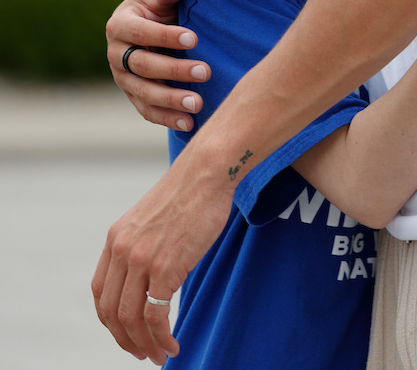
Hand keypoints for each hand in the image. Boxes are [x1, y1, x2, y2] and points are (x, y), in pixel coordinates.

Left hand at [92, 146, 233, 363]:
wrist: (208, 171)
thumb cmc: (191, 190)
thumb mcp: (153, 217)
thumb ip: (144, 243)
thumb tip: (153, 271)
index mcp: (116, 238)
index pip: (101, 293)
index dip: (110, 320)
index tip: (127, 333)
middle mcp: (122, 251)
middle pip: (111, 312)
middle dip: (125, 341)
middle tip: (143, 354)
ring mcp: (142, 260)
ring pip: (131, 320)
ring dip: (144, 346)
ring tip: (160, 356)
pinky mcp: (165, 267)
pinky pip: (156, 316)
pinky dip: (161, 338)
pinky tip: (173, 343)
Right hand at [106, 0, 210, 130]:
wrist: (152, 30)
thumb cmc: (160, 10)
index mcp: (120, 25)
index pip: (141, 33)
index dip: (166, 36)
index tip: (194, 39)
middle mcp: (116, 54)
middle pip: (143, 66)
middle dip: (175, 70)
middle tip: (206, 72)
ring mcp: (122, 79)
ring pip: (144, 92)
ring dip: (171, 100)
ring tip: (198, 103)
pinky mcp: (133, 96)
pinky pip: (147, 111)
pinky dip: (167, 119)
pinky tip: (189, 124)